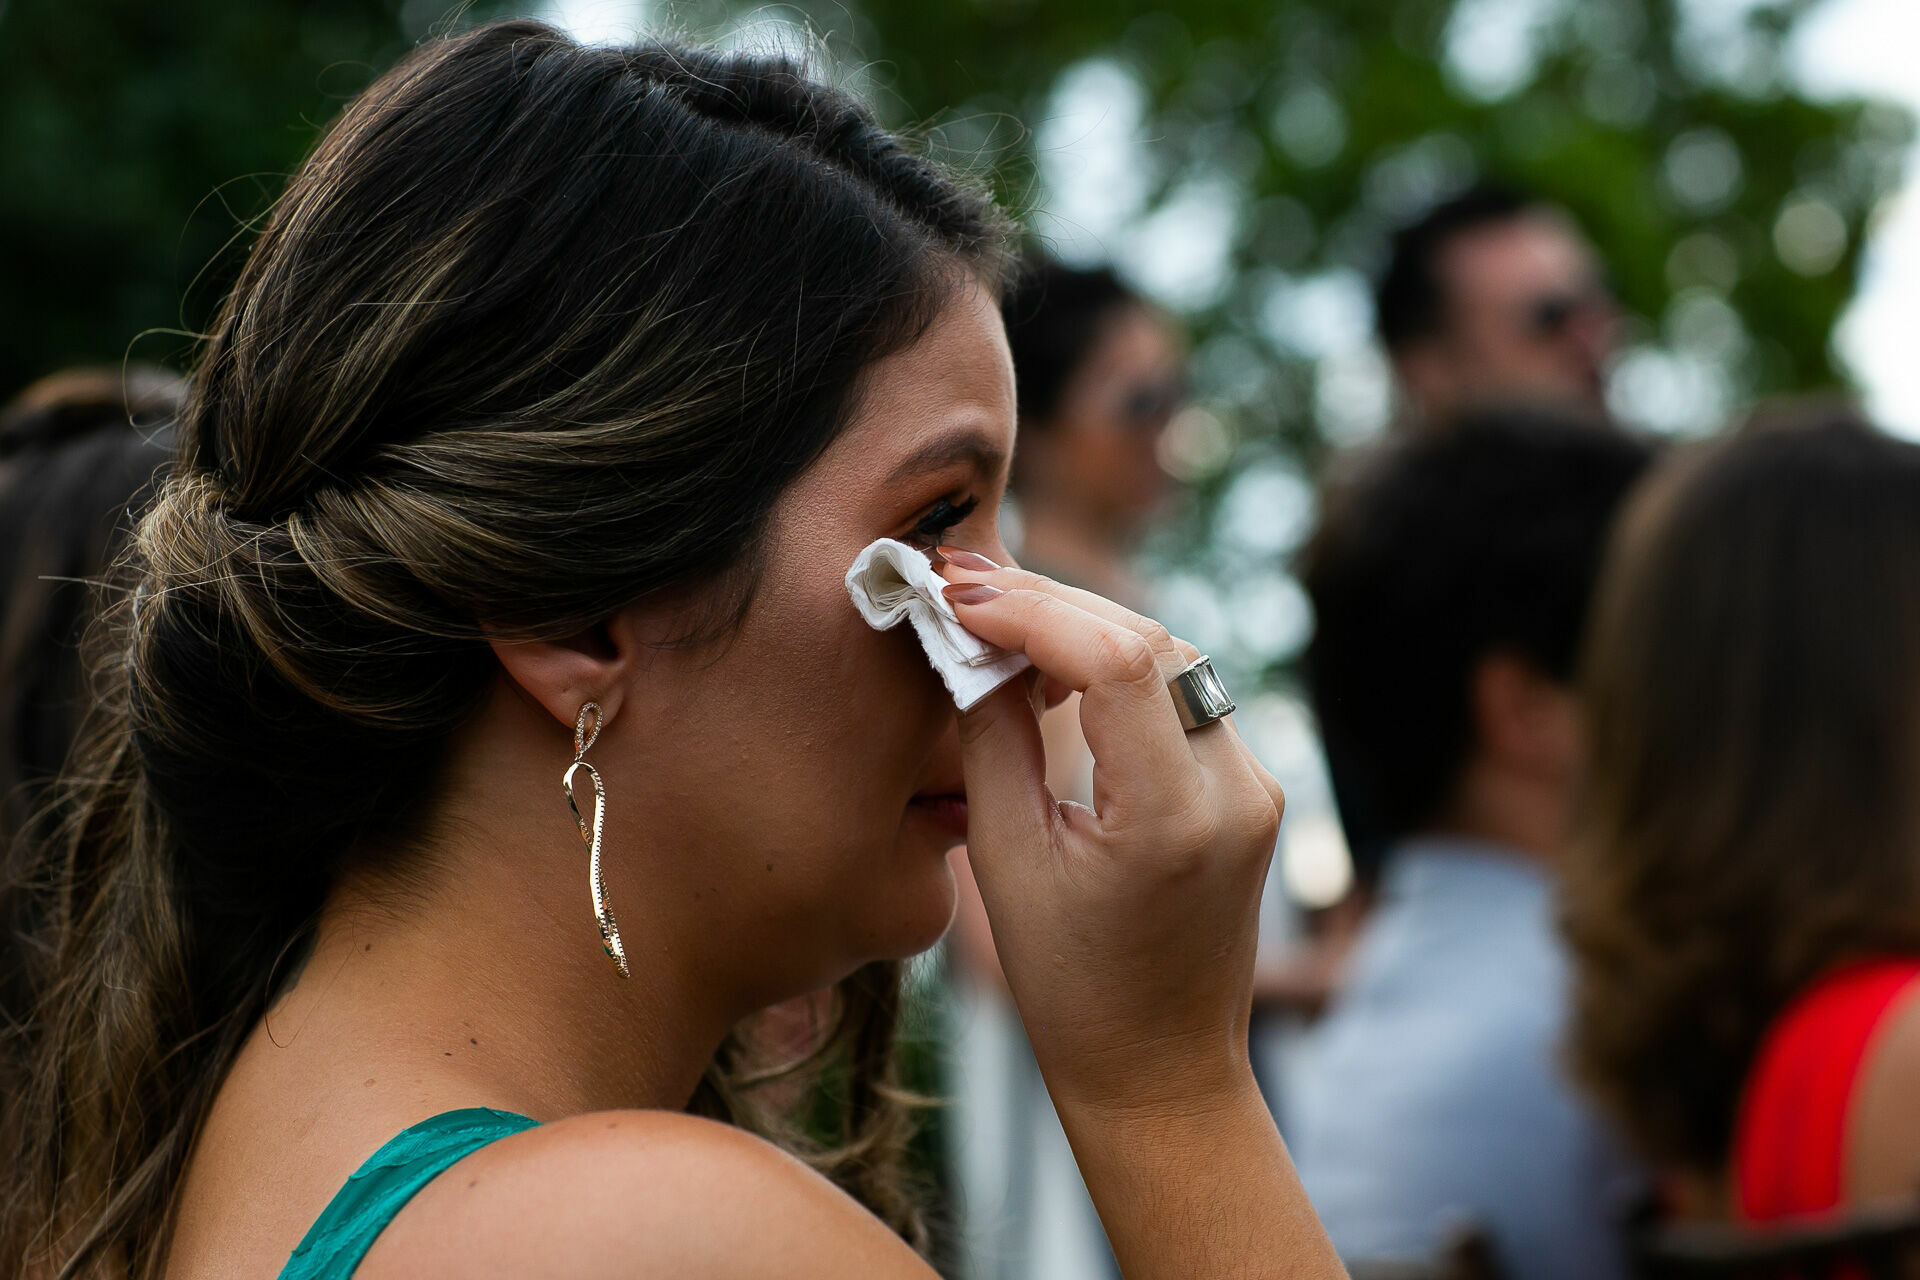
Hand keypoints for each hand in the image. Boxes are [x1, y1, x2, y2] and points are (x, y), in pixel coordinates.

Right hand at [937, 551, 1282, 1114]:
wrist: (1160, 1069)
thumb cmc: (1071, 989)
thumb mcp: (1005, 864)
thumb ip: (991, 741)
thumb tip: (971, 647)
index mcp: (1174, 818)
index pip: (1117, 660)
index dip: (1032, 611)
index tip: (959, 597)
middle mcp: (1234, 790)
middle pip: (1148, 640)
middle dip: (1051, 602)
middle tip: (964, 587)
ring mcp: (1254, 786)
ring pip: (1170, 656)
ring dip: (1084, 624)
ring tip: (998, 618)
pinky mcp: (1250, 788)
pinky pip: (1183, 695)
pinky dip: (1117, 664)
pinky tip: (1053, 662)